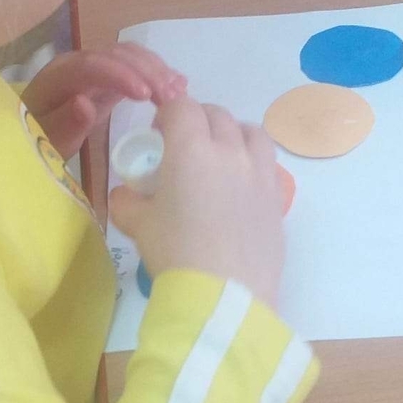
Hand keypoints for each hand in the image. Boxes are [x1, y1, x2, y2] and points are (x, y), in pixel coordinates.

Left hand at [22, 43, 186, 157]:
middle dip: (147, 72)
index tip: (146, 96)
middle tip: (173, 97)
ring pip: (129, 56)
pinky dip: (156, 73)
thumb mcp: (47, 140)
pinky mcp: (107, 75)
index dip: (121, 75)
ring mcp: (94, 66)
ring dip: (156, 70)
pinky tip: (177, 84)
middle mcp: (77, 62)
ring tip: (180, 91)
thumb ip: (65, 123)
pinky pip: (133, 66)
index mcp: (58, 75)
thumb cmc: (39, 139)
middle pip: (115, 55)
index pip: (91, 65)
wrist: (33, 132)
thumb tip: (84, 102)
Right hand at [109, 99, 285, 308]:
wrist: (224, 295)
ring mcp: (259, 173)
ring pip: (250, 131)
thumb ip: (127, 201)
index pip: (181, 107)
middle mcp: (230, 150)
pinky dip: (252, 161)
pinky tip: (240, 185)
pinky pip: (267, 163)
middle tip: (183, 147)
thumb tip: (125, 194)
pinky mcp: (276, 198)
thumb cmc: (176, 254)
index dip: (167, 114)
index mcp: (191, 149)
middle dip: (197, 121)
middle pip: (216, 115)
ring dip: (232, 133)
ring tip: (220, 156)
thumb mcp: (138, 226)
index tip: (158, 133)